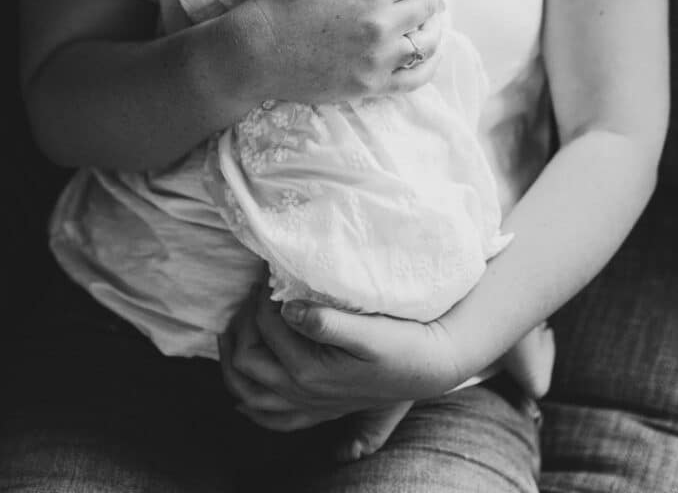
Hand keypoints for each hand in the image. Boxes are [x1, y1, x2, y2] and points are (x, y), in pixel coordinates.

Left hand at [218, 280, 459, 431]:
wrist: (428, 367)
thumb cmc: (402, 343)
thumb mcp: (370, 329)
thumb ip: (327, 322)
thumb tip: (289, 309)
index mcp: (311, 371)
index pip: (266, 328)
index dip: (262, 298)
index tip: (269, 275)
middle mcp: (304, 393)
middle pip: (246, 361)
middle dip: (241, 323)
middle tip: (251, 295)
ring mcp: (309, 405)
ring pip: (248, 393)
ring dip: (233, 362)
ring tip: (233, 330)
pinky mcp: (318, 409)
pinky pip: (271, 417)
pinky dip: (251, 402)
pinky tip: (246, 389)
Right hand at [242, 0, 449, 104]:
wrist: (254, 53)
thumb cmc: (277, 1)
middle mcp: (382, 25)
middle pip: (429, 6)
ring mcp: (379, 58)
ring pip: (428, 42)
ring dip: (435, 28)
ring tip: (432, 20)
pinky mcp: (371, 85)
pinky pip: (416, 78)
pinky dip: (428, 65)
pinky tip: (427, 55)